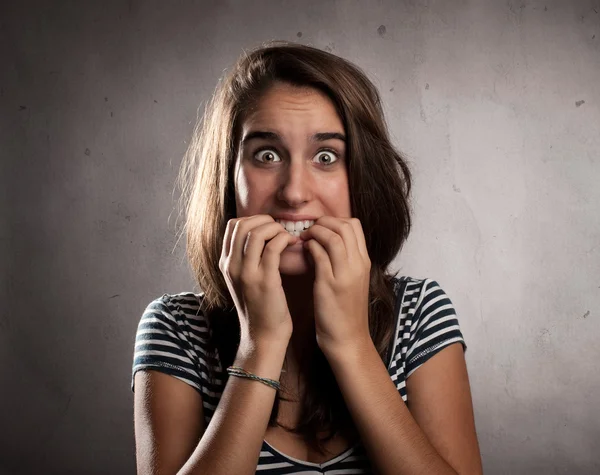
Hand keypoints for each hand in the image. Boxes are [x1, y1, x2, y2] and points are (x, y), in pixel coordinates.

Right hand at [219, 215, 297, 345]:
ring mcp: (246, 274)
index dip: (253, 220)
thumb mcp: (243, 279)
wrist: (263, 335)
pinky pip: (273, 248)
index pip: (232, 226)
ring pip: (256, 233)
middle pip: (243, 225)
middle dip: (265, 220)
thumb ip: (246, 257)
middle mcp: (231, 266)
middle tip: (279, 229)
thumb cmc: (259, 305)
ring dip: (275, 229)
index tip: (268, 228)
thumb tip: (259, 232)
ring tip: (286, 237)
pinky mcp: (264, 281)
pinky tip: (292, 244)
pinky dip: (285, 239)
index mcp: (225, 263)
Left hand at [299, 216, 371, 351]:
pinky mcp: (330, 285)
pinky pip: (320, 255)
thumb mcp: (352, 280)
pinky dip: (309, 247)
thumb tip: (326, 241)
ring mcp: (345, 274)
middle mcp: (358, 265)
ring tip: (304, 238)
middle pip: (344, 226)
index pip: (355, 225)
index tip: (320, 227)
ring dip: (314, 232)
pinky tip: (303, 251)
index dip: (335, 220)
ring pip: (333, 237)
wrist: (348, 338)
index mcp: (364, 261)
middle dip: (323, 222)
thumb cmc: (345, 310)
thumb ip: (344, 260)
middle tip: (309, 229)